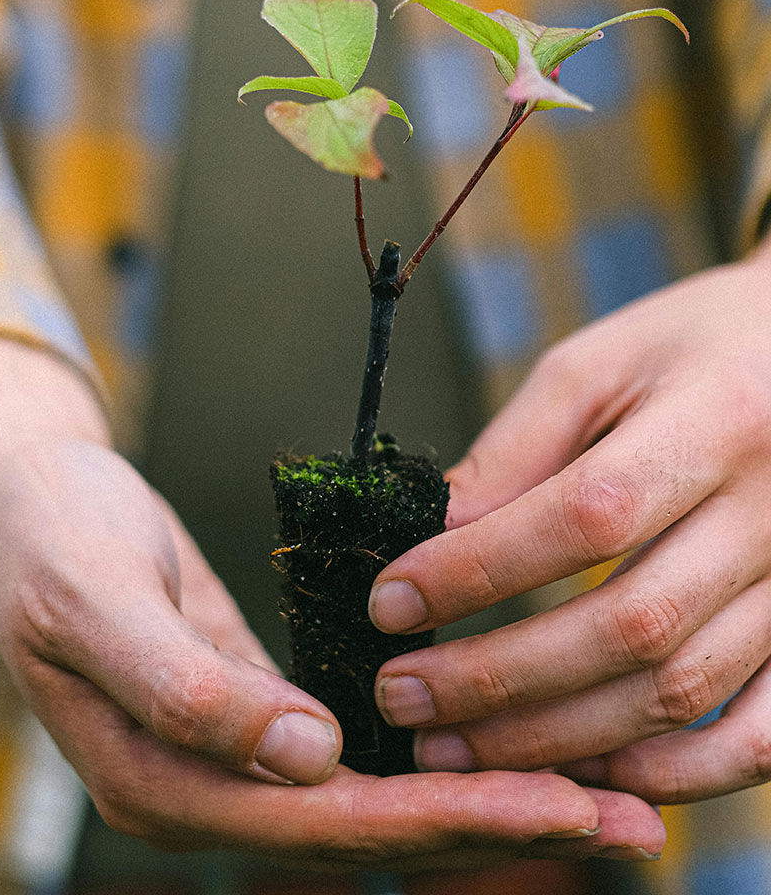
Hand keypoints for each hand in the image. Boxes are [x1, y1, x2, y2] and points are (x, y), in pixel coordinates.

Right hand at [0, 335, 664, 864]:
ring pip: (384, 802)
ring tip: (605, 797)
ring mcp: (243, 759)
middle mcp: (215, 791)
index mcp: (166, 782)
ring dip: (493, 799)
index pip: (330, 822)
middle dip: (504, 825)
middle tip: (630, 821)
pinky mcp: (266, 716)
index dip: (451, 820)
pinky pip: (369, 756)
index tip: (564, 806)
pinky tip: (513, 746)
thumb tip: (307, 758)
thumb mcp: (97, 603)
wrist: (32, 510)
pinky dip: (448, 758)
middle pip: (376, 832)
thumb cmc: (51, 545)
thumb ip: (187, 689)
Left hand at [369, 244, 770, 805]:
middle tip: (402, 695)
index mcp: (716, 421)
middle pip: (630, 625)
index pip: (585, 518)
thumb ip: (518, 450)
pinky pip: (763, 734)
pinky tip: (589, 774)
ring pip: (682, 691)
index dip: (478, 572)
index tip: (390, 603)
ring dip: (560, 738)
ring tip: (457, 748)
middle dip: (498, 678)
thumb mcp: (600, 365)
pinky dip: (676, 773)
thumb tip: (437, 537)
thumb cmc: (694, 349)